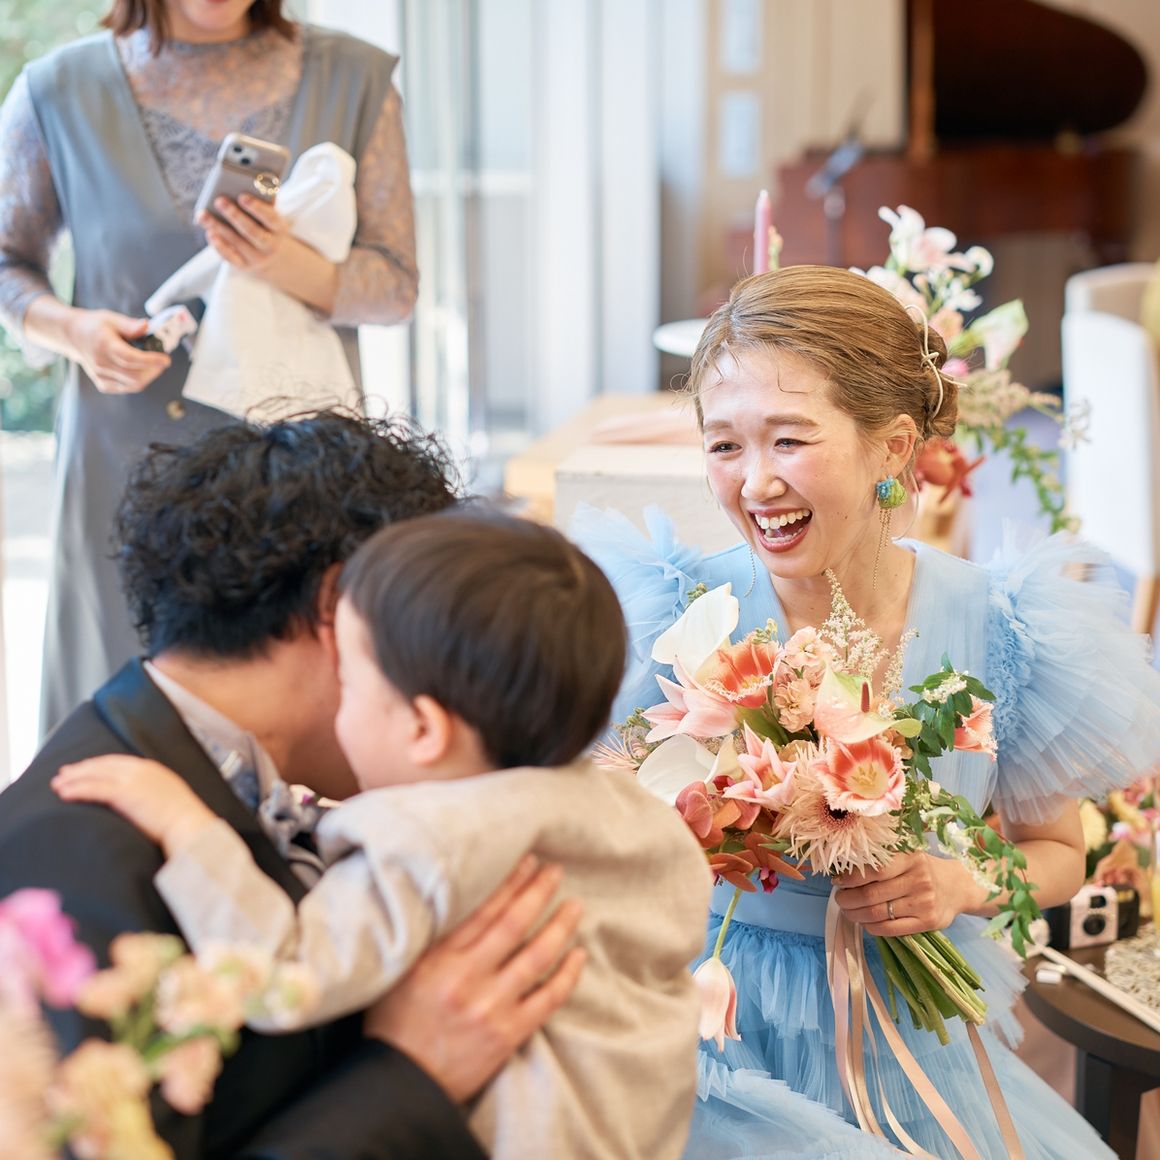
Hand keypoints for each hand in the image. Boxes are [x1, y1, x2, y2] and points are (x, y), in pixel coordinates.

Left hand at [52, 756, 214, 853]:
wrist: (189, 824)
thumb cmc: (182, 819)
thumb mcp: (167, 797)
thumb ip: (152, 792)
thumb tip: (141, 801)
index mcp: (151, 768)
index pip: (117, 761)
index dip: (97, 764)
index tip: (82, 768)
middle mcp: (141, 769)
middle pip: (102, 764)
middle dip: (81, 769)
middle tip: (62, 774)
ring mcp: (134, 780)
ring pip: (95, 774)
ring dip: (74, 778)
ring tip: (57, 785)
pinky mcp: (126, 794)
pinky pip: (95, 789)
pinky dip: (78, 790)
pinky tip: (64, 794)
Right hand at [66, 308, 169, 393]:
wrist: (72, 335)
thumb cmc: (93, 326)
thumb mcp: (111, 318)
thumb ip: (130, 325)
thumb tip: (146, 326)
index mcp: (104, 345)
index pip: (130, 358)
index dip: (151, 361)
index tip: (166, 359)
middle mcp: (101, 363)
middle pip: (134, 376)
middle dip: (154, 370)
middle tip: (161, 361)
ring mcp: (101, 375)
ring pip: (132, 385)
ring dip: (148, 377)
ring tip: (153, 365)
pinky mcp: (102, 383)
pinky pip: (126, 388)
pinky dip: (138, 382)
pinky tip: (140, 370)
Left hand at [198, 194, 291, 275]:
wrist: (271, 255)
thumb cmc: (265, 224)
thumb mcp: (269, 213)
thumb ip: (263, 199)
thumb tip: (250, 180)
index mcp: (279, 228)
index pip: (271, 218)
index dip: (257, 208)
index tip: (242, 196)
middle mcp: (271, 245)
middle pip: (253, 232)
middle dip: (235, 216)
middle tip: (219, 201)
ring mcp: (258, 258)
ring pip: (237, 243)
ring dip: (219, 227)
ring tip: (203, 214)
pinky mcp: (244, 266)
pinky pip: (231, 258)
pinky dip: (220, 247)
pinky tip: (209, 233)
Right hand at [364, 856, 584, 1102]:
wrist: (400, 1086)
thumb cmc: (395, 1023)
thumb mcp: (401, 970)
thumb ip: (428, 937)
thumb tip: (453, 895)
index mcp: (437, 958)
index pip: (483, 908)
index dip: (510, 880)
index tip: (528, 861)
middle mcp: (466, 978)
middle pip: (514, 923)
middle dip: (539, 891)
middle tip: (556, 871)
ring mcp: (490, 1007)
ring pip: (537, 956)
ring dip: (561, 926)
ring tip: (575, 905)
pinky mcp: (507, 1035)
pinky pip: (548, 998)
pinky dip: (568, 974)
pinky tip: (578, 955)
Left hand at [833, 849, 987, 935]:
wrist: (958, 887)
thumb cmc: (925, 869)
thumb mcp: (908, 857)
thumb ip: (883, 862)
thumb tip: (845, 873)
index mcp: (910, 859)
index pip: (873, 870)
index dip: (850, 878)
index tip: (837, 882)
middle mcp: (918, 880)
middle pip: (871, 895)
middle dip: (848, 900)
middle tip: (840, 900)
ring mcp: (924, 903)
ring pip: (878, 914)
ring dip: (856, 915)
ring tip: (848, 911)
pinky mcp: (927, 923)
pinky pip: (891, 929)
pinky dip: (872, 927)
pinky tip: (866, 923)